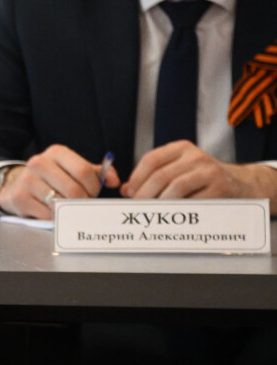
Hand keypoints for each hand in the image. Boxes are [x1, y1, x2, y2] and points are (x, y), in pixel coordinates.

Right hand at [0, 144, 114, 218]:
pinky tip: (54, 212)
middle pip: (74, 190)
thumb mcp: (74, 169)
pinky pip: (47, 214)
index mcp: (56, 152)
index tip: (92, 192)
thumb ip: (98, 173)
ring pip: (61, 203)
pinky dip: (56, 218)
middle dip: (83, 201)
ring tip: (69, 207)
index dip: (93, 187)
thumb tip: (114, 181)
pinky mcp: (19, 197)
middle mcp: (39, 163)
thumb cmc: (54, 177)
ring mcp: (27, 180)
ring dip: (69, 210)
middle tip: (82, 203)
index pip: (84, 171)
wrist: (18, 184)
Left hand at [120, 141, 276, 200]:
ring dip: (159, 203)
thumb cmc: (201, 179)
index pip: (151, 159)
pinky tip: (173, 216)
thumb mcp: (178, 170)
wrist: (240, 184)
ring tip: (152, 212)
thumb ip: (152, 176)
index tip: (128, 192)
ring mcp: (209, 171)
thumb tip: (124, 190)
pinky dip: (180, 210)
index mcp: (181, 148)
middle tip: (137, 207)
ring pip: (176, 188)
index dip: (136, 177)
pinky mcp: (220, 188)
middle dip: (144, 194)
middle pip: (161, 175)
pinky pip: (194, 201)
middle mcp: (195, 157)